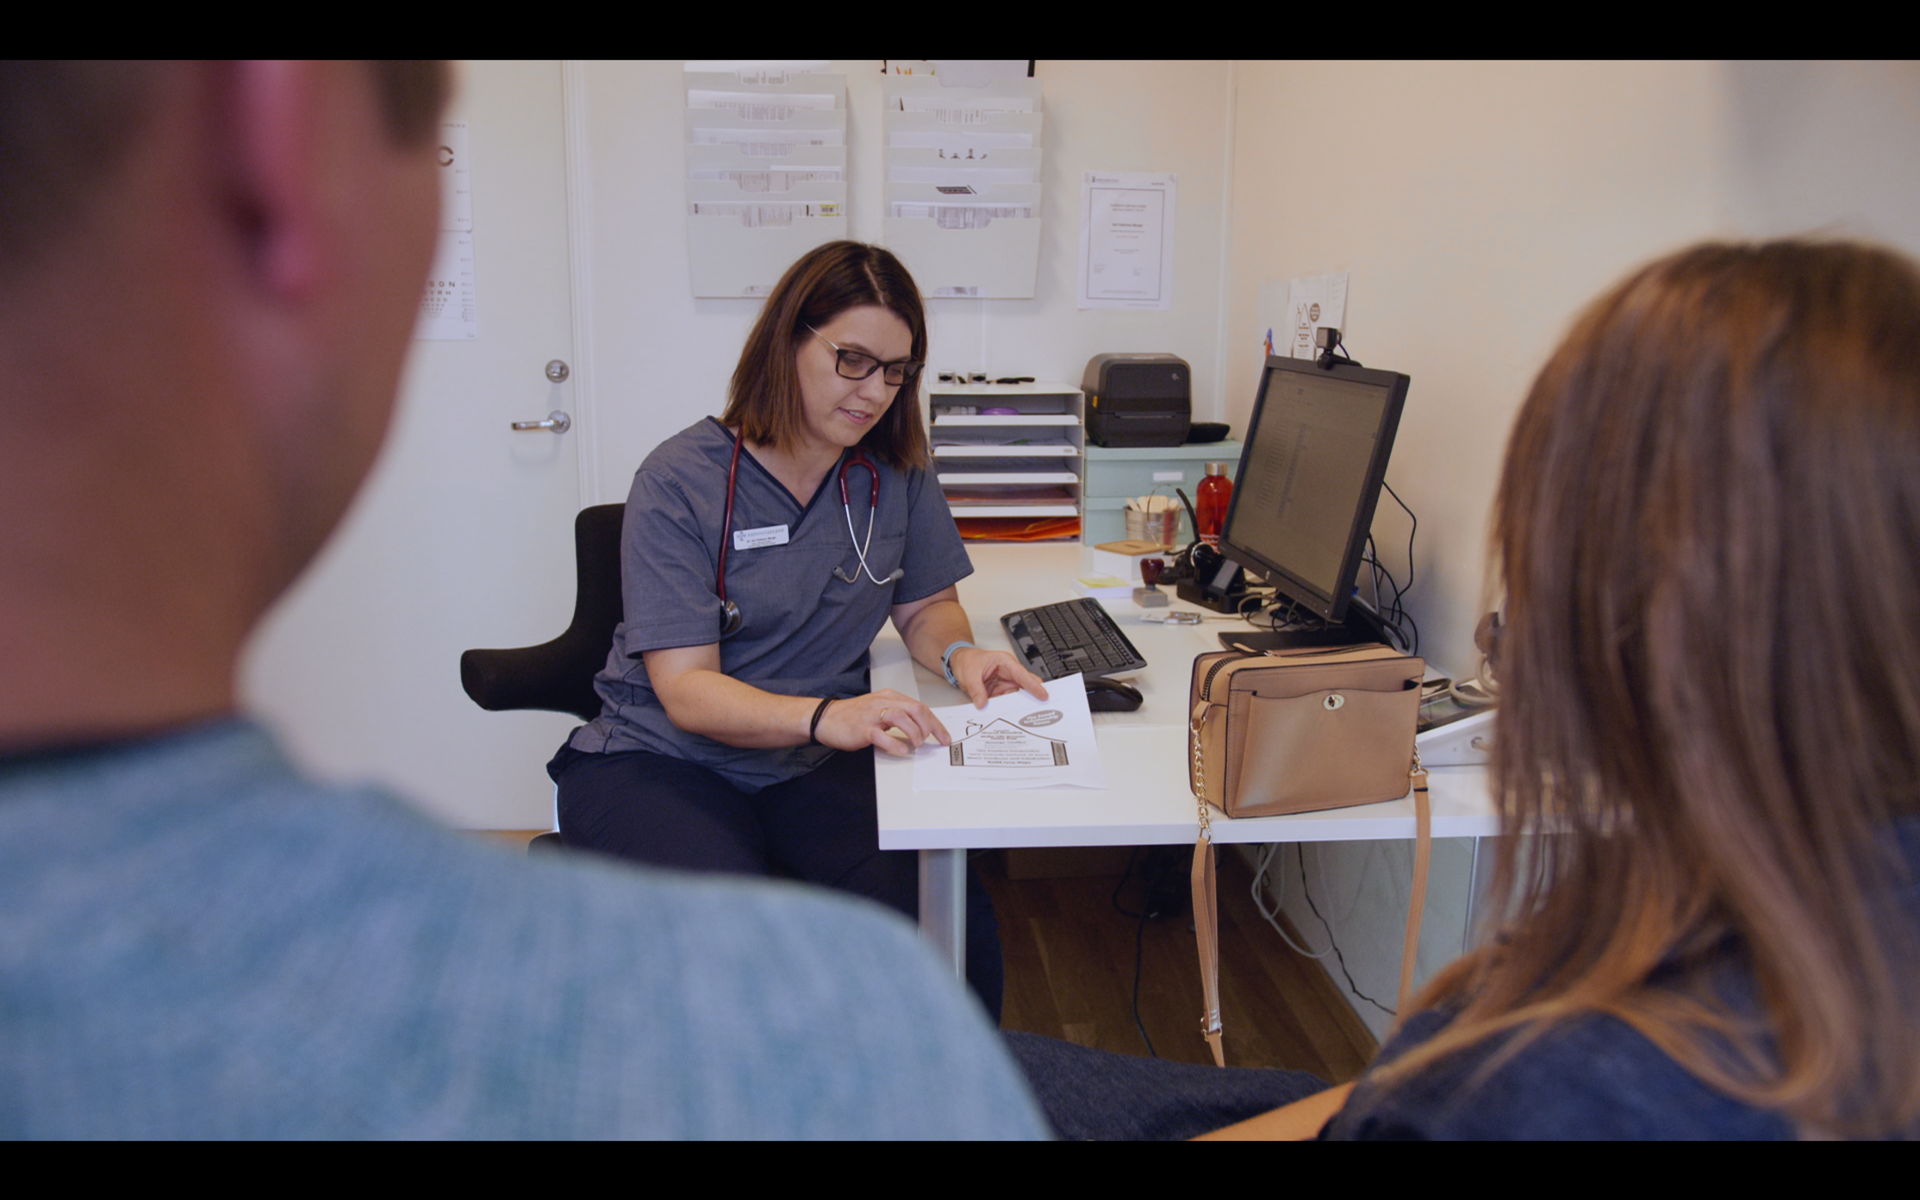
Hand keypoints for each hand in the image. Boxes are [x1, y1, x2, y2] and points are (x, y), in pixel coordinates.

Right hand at [814, 689, 951, 757]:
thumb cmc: (853, 716)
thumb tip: (921, 730)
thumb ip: (899, 716)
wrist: (825, 718)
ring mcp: (872, 715)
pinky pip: (882, 735)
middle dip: (930, 727)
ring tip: (917, 745)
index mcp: (890, 697)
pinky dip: (895, 744)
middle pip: (916, 709)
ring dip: (915, 733)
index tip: (944, 737)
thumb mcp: (879, 710)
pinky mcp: (862, 729)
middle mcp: (883, 702)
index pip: (920, 707)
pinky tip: (901, 751)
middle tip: (933, 742)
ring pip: (902, 718)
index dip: (936, 723)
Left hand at [949, 647, 1048, 707]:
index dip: (1034, 686)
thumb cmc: (967, 660)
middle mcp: (1008, 674)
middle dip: (1031, 698)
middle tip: (1038, 709)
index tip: (1043, 695)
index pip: (1022, 675)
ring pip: (1016, 698)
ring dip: (1016, 707)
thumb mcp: (969, 674)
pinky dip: (1006, 710)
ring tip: (1020, 716)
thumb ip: (976, 690)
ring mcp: (1004, 684)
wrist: (958, 662)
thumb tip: (982, 704)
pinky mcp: (999, 693)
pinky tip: (1006, 716)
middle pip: (1024, 687)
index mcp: (1005, 663)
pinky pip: (1005, 703)